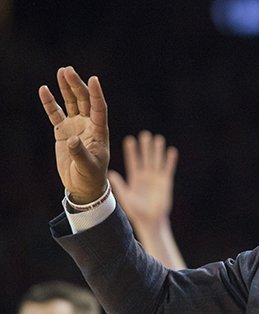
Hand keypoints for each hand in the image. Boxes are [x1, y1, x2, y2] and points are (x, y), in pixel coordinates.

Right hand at [39, 66, 108, 202]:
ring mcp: (76, 126)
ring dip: (67, 88)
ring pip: (71, 103)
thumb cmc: (91, 176)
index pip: (100, 108)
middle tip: (68, 70)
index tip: (94, 79)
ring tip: (62, 72)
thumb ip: (80, 153)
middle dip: (77, 85)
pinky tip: (44, 90)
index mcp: (100, 131)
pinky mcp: (63, 131)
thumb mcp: (88, 166)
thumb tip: (72, 140)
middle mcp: (89, 125)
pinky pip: (56, 114)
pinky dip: (50, 103)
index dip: (97, 94)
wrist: (83, 185)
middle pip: (84, 100)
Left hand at [108, 130, 177, 230]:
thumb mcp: (126, 197)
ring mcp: (156, 178)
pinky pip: (168, 169)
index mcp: (134, 178)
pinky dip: (170, 160)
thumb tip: (111, 173)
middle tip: (145, 135)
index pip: (133, 161)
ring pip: (157, 161)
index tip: (129, 140)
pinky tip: (171, 151)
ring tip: (158, 139)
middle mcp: (145, 176)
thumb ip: (120, 185)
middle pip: (146, 158)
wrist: (151, 220)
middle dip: (145, 147)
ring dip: (158, 150)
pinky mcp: (166, 182)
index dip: (132, 151)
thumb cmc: (137, 211)